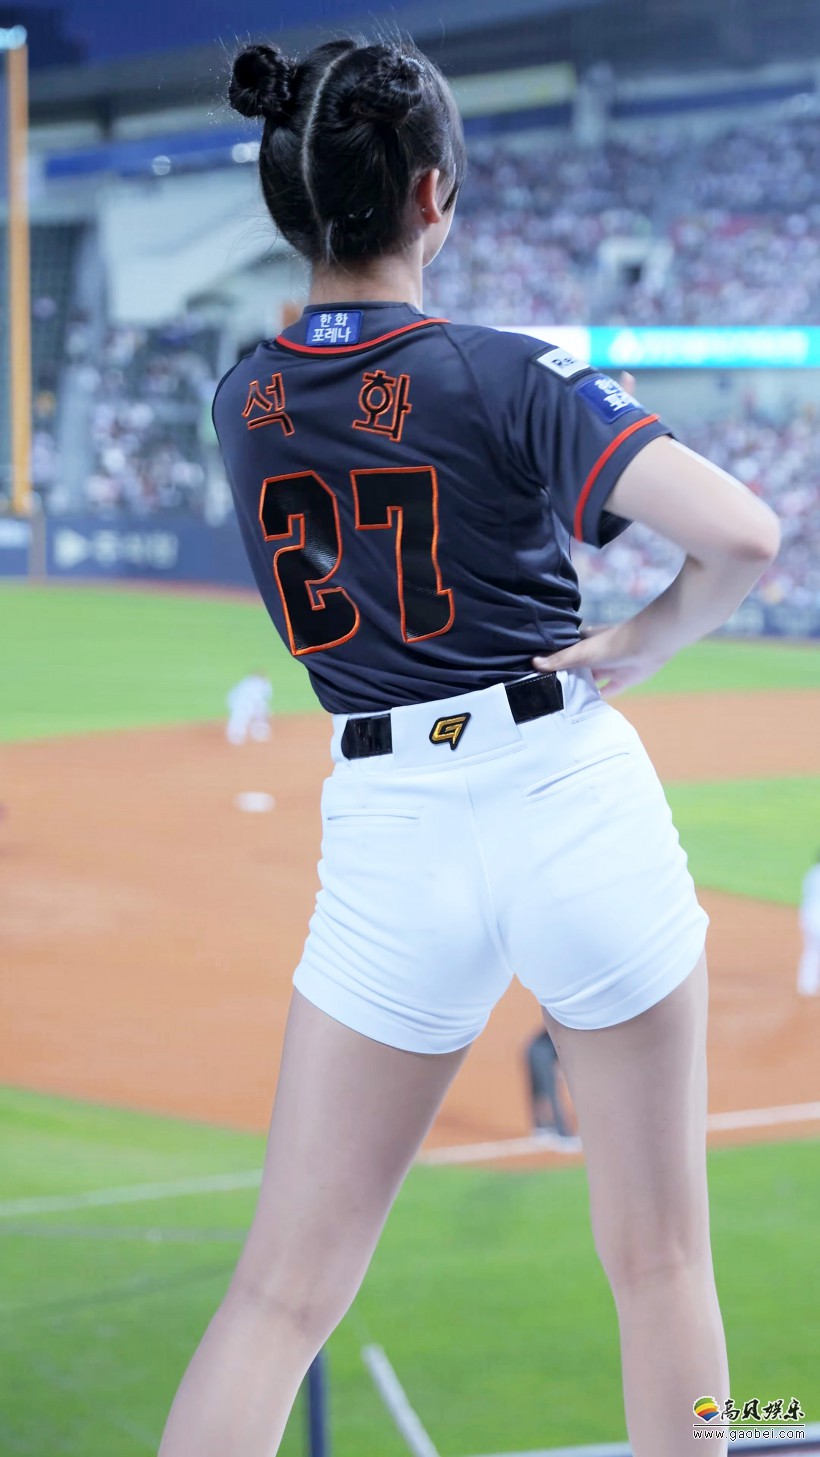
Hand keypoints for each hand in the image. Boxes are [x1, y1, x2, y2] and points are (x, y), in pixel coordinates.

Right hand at [532, 621, 669, 695]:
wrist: (649, 645)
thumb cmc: (612, 643)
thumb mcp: (581, 652)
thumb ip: (559, 660)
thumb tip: (533, 664)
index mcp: (582, 643)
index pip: (562, 653)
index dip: (550, 663)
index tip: (534, 676)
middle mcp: (594, 656)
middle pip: (575, 669)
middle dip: (564, 679)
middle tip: (545, 695)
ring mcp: (608, 669)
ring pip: (589, 681)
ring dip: (580, 690)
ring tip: (561, 706)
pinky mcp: (621, 681)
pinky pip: (607, 692)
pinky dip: (599, 699)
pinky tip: (586, 709)